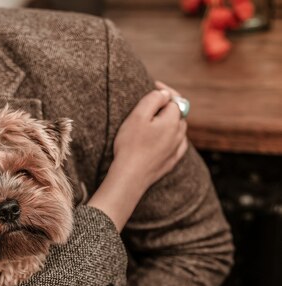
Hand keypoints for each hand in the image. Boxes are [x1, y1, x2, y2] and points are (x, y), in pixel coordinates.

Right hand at [87, 82, 187, 230]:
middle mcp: (179, 134)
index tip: (154, 85)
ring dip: (169, 122)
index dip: (164, 91)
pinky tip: (163, 139)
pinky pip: (177, 144)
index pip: (174, 99)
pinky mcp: (172, 161)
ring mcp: (177, 149)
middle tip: (151, 104)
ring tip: (154, 121)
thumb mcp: (137, 116)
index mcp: (172, 120)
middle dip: (167, 106)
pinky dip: (172, 138)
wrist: (130, 175)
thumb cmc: (131, 145)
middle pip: (178, 113)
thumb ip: (153, 99)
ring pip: (178, 129)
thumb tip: (164, 94)